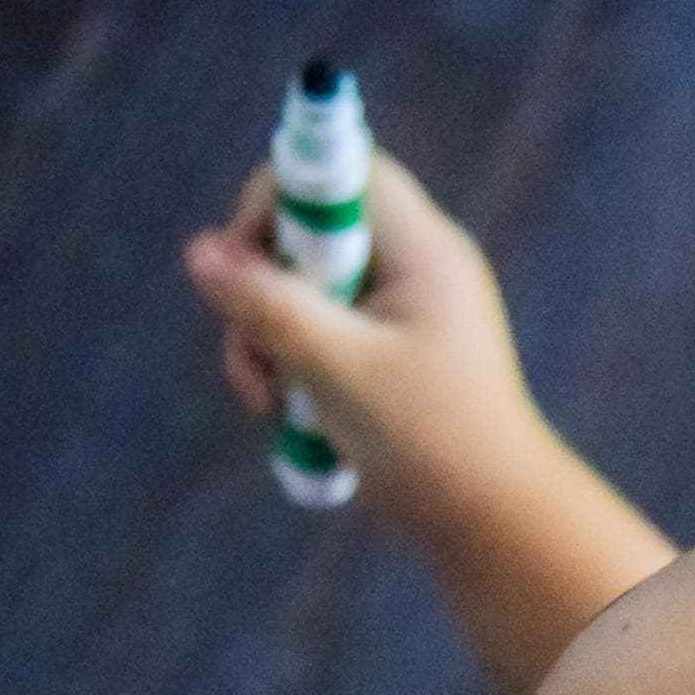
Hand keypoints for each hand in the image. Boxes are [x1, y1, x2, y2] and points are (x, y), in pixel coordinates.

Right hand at [183, 151, 550, 533]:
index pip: (340, 172)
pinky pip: (326, 332)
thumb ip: (268, 306)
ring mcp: (408, 310)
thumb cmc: (430, 445)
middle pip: (310, 233)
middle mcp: (419, 266)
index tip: (248, 264)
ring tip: (272, 406)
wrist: (495, 522)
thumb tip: (199, 250)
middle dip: (263, 291)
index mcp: (423, 251)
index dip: (277, 200)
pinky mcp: (394, 352)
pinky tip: (294, 419)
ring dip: (271, 340)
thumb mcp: (335, 371)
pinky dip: (299, 367)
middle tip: (255, 357)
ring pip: (308, 289)